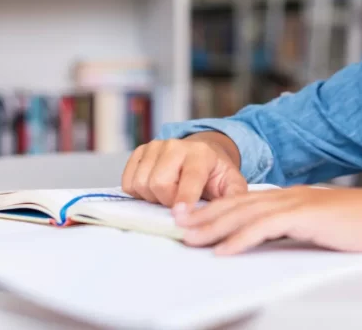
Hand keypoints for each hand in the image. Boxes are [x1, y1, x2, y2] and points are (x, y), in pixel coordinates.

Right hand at [122, 133, 247, 206]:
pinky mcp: (139, 151)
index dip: (184, 198)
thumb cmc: (215, 174)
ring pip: (140, 184)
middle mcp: (176, 145)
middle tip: (177, 204)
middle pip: (159, 183)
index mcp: (201, 154)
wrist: (201, 154)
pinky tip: (154, 190)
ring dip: (151, 198)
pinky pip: (127, 182)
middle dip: (166, 201)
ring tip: (167, 195)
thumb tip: (231, 216)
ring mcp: (155, 146)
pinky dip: (138, 192)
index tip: (180, 214)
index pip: (190, 178)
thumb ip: (234, 197)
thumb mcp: (231, 184)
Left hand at [173, 185, 361, 254]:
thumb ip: (296, 228)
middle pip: (236, 205)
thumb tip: (274, 238)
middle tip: (177, 226)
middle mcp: (290, 196)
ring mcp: (297, 204)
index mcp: (292, 197)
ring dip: (213, 227)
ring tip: (189, 238)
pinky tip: (224, 250)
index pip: (244, 202)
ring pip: (244, 214)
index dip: (215, 210)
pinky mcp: (306, 217)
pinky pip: (265, 228)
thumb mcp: (322, 225)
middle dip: (204, 216)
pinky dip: (240, 239)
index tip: (192, 219)